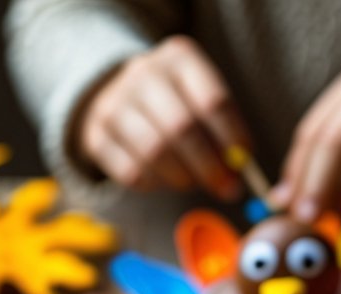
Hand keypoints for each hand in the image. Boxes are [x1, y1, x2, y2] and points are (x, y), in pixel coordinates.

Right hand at [74, 36, 249, 195]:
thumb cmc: (178, 105)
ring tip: (192, 182)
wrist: (121, 97)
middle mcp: (143, 72)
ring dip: (182, 178)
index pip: (213, 101)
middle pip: (182, 128)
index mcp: (178, 57)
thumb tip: (235, 179)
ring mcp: (114, 102)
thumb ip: (224, 135)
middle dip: (209, 167)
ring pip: (155, 153)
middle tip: (224, 189)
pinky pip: (132, 172)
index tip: (244, 164)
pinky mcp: (96, 134)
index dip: (232, 138)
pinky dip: (154, 184)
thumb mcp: (203, 102)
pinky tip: (163, 179)